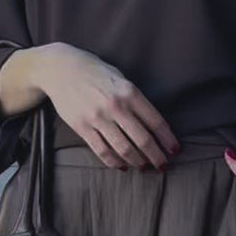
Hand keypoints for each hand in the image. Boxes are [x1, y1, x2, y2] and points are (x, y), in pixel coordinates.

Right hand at [31, 43, 181, 168]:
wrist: (61, 69)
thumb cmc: (95, 72)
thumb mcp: (120, 78)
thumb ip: (135, 99)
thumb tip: (152, 125)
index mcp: (129, 92)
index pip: (155, 122)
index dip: (167, 139)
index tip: (174, 150)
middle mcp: (115, 106)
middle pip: (142, 140)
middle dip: (156, 156)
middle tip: (163, 165)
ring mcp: (97, 118)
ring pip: (123, 149)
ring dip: (137, 162)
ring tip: (144, 167)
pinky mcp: (82, 127)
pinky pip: (102, 151)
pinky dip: (114, 162)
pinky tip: (122, 165)